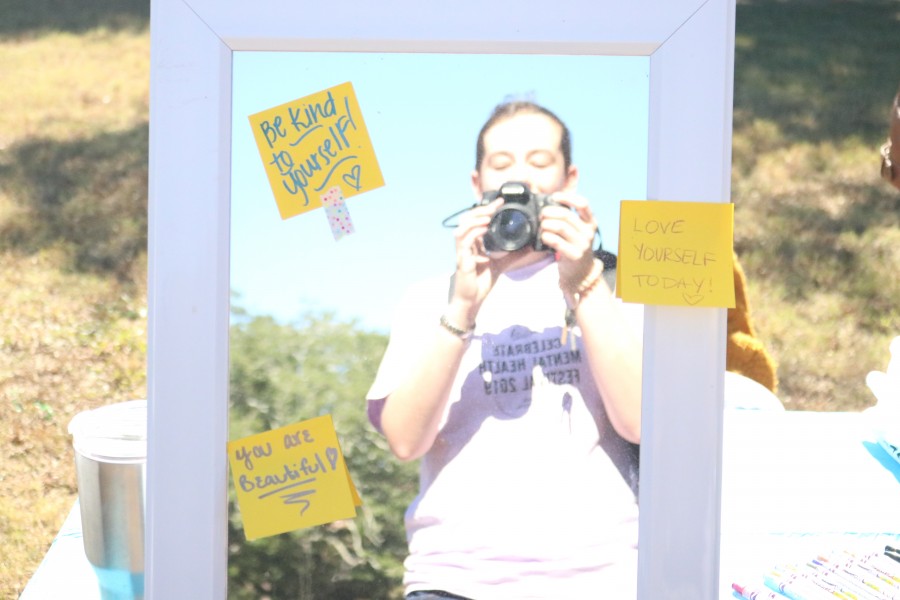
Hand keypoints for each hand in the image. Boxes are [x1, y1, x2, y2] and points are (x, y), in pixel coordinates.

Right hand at [448, 198, 503, 323]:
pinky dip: (473, 233)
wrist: (472, 300)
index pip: (476, 221)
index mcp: (473, 243)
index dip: (486, 209)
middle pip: (466, 219)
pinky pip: (464, 242)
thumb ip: (513, 255)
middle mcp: (466, 244)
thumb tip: (529, 246)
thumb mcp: (501, 264)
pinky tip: (483, 229)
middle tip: (495, 206)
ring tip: (488, 215)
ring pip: (462, 227)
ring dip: (475, 218)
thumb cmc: (481, 283)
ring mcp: (462, 251)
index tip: (500, 201)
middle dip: (480, 210)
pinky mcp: (462, 260)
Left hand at [539, 192, 599, 293]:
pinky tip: (543, 236)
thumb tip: (548, 205)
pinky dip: (547, 236)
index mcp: (591, 222)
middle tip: (542, 214)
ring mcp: (583, 244)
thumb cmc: (575, 246)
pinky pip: (557, 242)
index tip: (555, 197)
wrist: (581, 272)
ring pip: (561, 227)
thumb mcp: (577, 231)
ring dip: (547, 224)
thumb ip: (568, 219)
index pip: (583, 204)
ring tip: (542, 226)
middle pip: (566, 215)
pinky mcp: (575, 255)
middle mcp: (589, 232)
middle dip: (550, 212)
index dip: (568, 198)